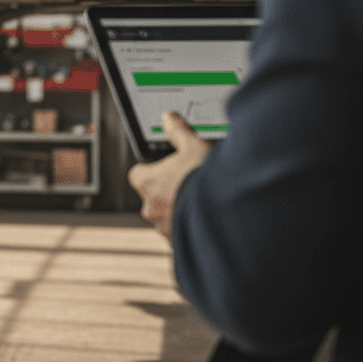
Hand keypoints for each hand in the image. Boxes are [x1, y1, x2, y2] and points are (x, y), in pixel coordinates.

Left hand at [128, 110, 210, 238]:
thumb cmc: (204, 181)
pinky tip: (205, 215)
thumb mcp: (193, 146)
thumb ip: (178, 132)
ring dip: (178, 208)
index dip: (150, 169)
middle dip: (167, 190)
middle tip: (187, 183)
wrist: (225, 214)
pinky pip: (180, 232)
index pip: (137, 174)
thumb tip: (169, 119)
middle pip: (151, 195)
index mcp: (147, 183)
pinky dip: (189, 225)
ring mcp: (163, 227)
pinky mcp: (179, 242)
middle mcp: (150, 207)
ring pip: (166, 215)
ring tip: (199, 200)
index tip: (164, 166)